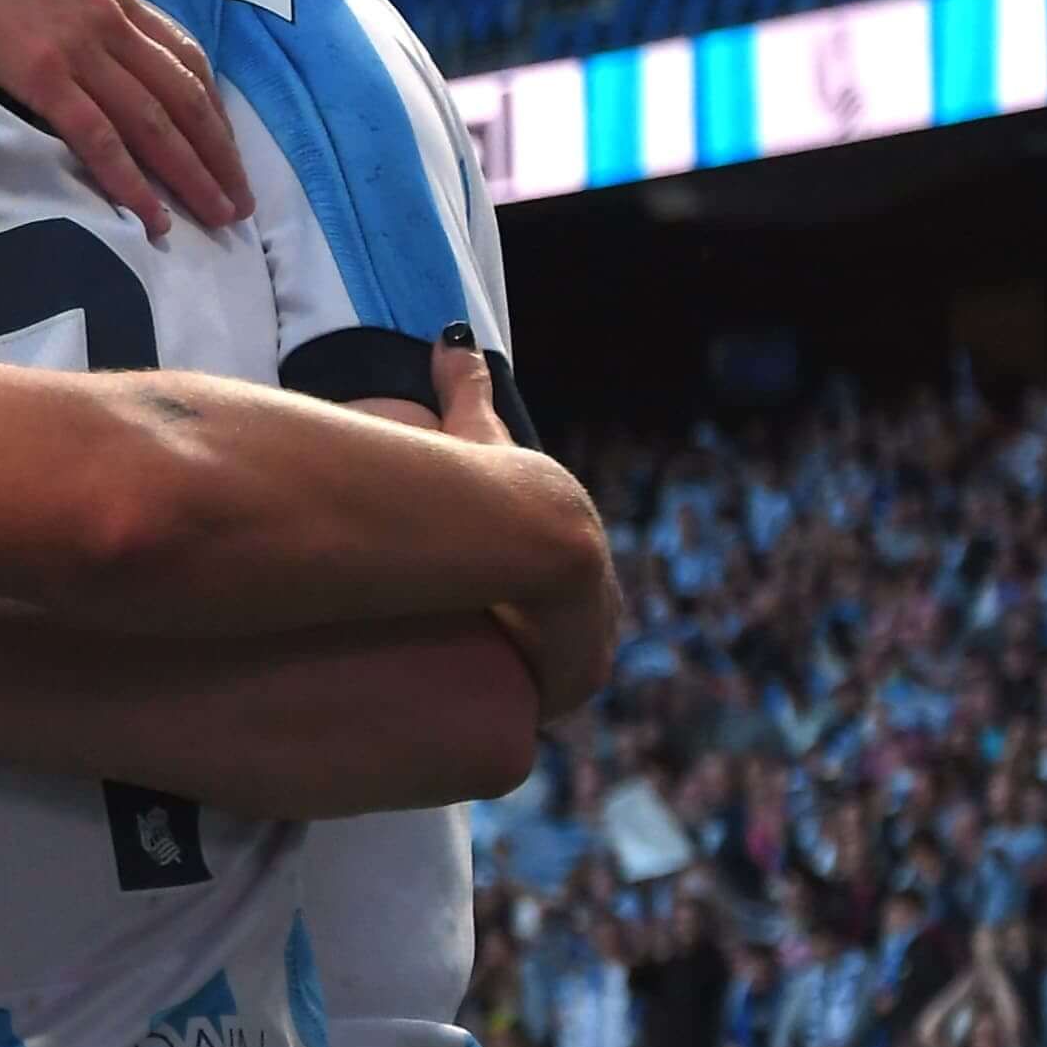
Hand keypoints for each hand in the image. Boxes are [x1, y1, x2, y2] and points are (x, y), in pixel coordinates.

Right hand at [0, 0, 246, 236]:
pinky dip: (128, 178)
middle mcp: (106, 16)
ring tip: (216, 217)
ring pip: (152, 121)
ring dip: (189, 174)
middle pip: (181, 95)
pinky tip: (149, 215)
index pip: (181, 53)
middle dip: (217, 153)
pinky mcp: (37, 70)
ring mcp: (75, 44)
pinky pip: (96, 134)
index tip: (225, 146)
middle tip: (240, 204)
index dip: (211, 105)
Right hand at [450, 334, 619, 713]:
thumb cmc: (494, 479)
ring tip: (482, 683)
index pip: (565, 579)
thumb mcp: (477, 431)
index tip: (488, 604)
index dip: (529, 590)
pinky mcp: (580, 668)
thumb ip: (466, 386)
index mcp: (575, 543)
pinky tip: (506, 708)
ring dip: (534, 671)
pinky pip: (558, 689)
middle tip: (480, 646)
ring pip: (562, 661)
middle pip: (569, 625)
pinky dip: (537, 695)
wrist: (522, 525)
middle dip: (536, 636)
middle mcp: (596, 590)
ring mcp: (592, 635)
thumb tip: (450, 337)